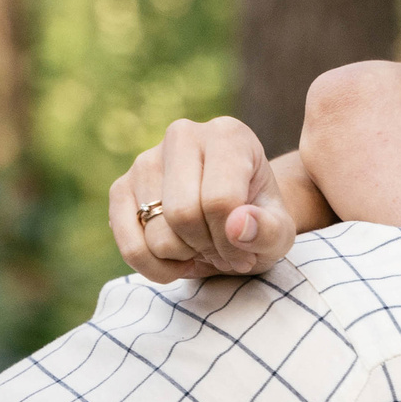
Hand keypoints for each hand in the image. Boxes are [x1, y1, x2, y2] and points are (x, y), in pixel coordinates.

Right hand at [109, 116, 297, 281]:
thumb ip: (269, 230)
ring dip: (183, 258)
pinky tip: (175, 260)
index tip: (245, 253)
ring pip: (155, 234)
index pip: (219, 200)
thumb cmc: (258, 222)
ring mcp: (145, 160)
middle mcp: (182, 135)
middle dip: (206, 248)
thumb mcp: (279, 233)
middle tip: (222, 251)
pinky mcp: (121, 188)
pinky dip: (152, 267)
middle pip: (183, 215)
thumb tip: (236, 226)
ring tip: (202, 248)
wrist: (232, 220)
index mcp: (228, 135)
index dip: (232, 242)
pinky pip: (128, 244)